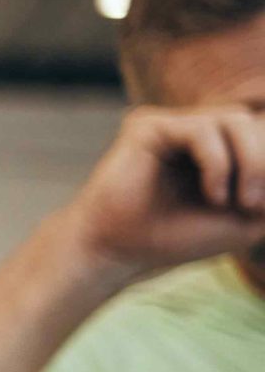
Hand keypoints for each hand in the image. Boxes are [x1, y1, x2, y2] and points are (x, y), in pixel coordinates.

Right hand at [60, 106, 264, 279]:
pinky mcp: (147, 125)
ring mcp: (171, 125)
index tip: (261, 205)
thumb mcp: (249, 215)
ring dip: (252, 162)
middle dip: (264, 164)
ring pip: (236, 119)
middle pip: (255, 122)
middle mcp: (194, 130)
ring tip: (243, 202)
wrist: (121, 253)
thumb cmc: (178, 239)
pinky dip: (218, 164)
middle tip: (256, 207)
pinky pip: (202, 129)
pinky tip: (214, 195)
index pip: (262, 131)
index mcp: (216, 146)